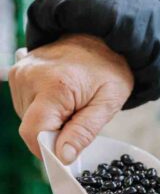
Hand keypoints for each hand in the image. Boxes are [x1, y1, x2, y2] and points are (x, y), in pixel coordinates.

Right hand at [8, 34, 133, 162]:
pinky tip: (61, 98)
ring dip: (49, 122)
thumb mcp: (107, 104)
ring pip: (27, 120)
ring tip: (70, 105)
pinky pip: (25, 107)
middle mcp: (29, 78)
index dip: (48, 150)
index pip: (34, 133)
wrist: (100, 36)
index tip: (67, 153)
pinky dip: (43, 110)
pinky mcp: (17, 73)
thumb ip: (84, 132)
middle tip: (77, 118)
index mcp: (53, 86)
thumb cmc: (108, 68)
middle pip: (31, 128)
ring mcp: (20, 74)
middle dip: (54, 134)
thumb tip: (63, 157)